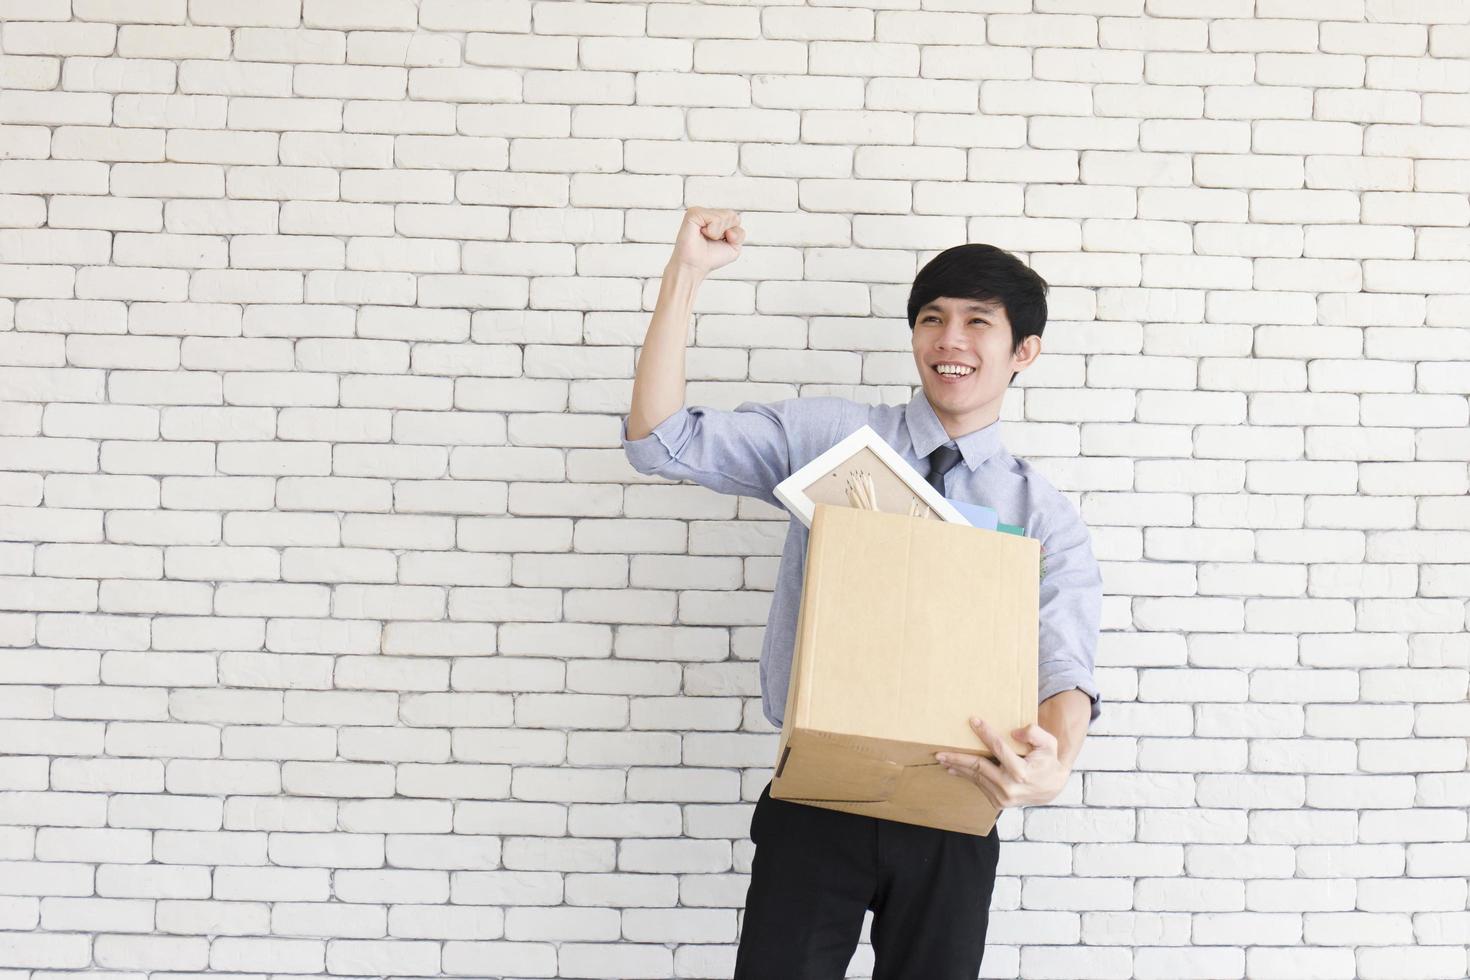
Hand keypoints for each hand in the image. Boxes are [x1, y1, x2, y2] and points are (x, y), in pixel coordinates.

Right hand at [668, 206, 743, 274]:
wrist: (695, 266)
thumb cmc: (710, 258)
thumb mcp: (734, 248)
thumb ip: (740, 234)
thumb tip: (730, 228)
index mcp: (716, 218)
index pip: (736, 218)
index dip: (733, 234)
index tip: (720, 242)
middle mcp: (708, 213)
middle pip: (732, 215)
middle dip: (727, 232)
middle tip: (712, 240)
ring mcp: (700, 212)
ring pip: (725, 216)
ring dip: (718, 233)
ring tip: (706, 237)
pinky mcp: (693, 213)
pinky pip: (714, 219)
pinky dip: (712, 231)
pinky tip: (702, 233)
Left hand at [935, 716, 1068, 808]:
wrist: (1051, 788)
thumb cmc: (1048, 762)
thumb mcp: (1049, 744)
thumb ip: (1035, 734)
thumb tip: (1014, 732)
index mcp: (1022, 772)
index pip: (999, 749)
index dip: (985, 734)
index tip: (973, 721)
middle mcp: (1010, 787)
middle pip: (979, 768)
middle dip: (958, 758)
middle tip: (940, 752)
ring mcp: (1003, 797)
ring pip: (976, 777)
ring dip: (958, 767)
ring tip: (943, 759)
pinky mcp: (998, 802)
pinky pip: (979, 785)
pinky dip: (967, 776)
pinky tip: (955, 769)